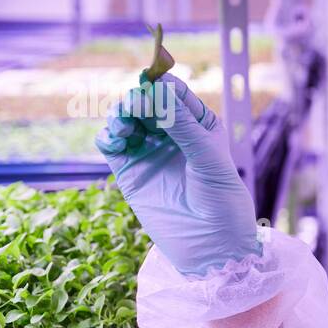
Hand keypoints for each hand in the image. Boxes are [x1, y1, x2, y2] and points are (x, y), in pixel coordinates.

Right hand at [96, 73, 261, 276]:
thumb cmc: (220, 199)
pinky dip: (107, 135)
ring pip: (125, 118)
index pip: (175, 92)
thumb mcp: (206, 156)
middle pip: (146, 101)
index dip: (160, 84)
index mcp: (199, 123)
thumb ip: (181, 124)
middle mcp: (172, 133)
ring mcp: (149, 150)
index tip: (150, 84)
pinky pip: (110, 143)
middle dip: (137, 98)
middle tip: (135, 105)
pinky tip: (116, 140)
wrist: (211, 243)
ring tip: (125, 125)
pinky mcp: (130, 169)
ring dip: (120, 114)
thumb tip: (156, 91)